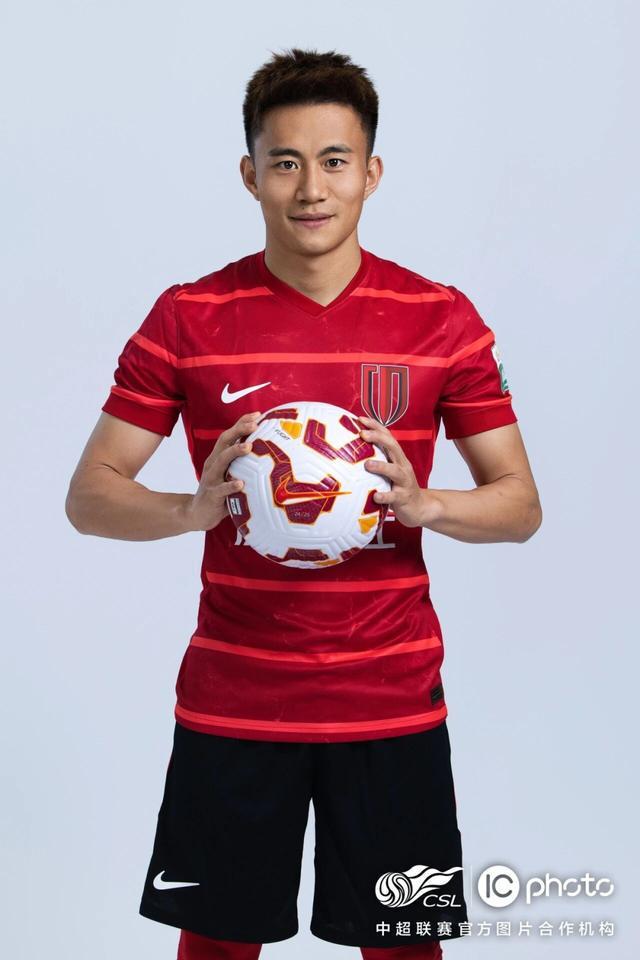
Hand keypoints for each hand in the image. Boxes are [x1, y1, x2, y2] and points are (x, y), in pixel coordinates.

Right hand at [184, 411, 260, 531]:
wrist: (197, 513)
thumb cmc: (220, 492)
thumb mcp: (229, 475)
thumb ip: (243, 465)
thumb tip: (269, 455)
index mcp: (218, 457)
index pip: (229, 435)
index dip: (241, 423)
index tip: (257, 414)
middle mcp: (213, 464)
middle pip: (224, 442)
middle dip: (239, 430)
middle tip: (254, 424)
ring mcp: (211, 479)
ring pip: (221, 461)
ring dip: (235, 452)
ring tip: (249, 446)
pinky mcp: (212, 495)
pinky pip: (221, 490)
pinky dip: (231, 486)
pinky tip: (241, 484)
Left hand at [358, 414, 426, 528]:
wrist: (420, 507)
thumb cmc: (399, 488)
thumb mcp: (389, 471)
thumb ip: (376, 461)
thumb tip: (350, 452)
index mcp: (397, 458)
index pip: (388, 437)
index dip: (376, 426)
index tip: (360, 419)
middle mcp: (402, 466)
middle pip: (393, 447)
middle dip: (378, 438)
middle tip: (362, 433)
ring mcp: (404, 482)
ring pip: (395, 471)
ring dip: (381, 466)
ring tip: (367, 464)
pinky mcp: (403, 498)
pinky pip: (394, 497)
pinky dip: (385, 496)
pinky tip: (375, 496)